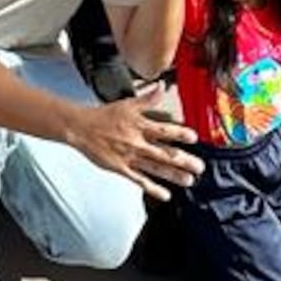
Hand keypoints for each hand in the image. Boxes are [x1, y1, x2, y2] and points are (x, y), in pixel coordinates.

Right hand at [68, 96, 203, 197]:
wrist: (81, 128)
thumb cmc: (104, 116)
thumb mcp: (127, 103)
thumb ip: (147, 99)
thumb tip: (161, 86)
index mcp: (140, 125)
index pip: (163, 130)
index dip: (179, 134)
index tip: (193, 138)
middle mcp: (137, 142)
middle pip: (164, 152)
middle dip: (183, 160)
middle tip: (199, 167)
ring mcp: (130, 157)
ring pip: (155, 168)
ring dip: (173, 175)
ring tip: (189, 180)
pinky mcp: (121, 168)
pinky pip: (139, 180)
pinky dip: (153, 188)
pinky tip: (165, 194)